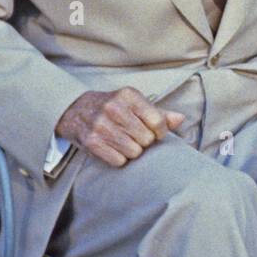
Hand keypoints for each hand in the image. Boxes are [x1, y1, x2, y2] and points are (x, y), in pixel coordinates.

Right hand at [55, 87, 185, 167]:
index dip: (161, 132)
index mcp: (128, 95)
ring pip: (134, 152)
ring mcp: (100, 125)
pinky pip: (118, 161)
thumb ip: (159, 113)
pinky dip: (119, 158)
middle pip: (146, 139)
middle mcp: (114, 108)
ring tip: (125, 142)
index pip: (157, 121)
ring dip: (133, 151)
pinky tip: (114, 148)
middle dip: (145, 141)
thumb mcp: (135, 103)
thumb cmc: (113, 107)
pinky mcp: (91, 142)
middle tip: (136, 136)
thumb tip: (180, 119)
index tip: (156, 132)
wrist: (75, 110)